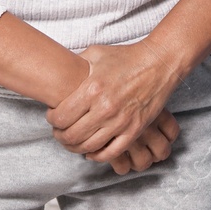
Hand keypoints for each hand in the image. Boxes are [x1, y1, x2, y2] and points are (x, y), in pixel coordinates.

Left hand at [46, 41, 184, 166]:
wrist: (158, 63)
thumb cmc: (126, 57)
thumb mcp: (96, 53)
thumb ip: (76, 64)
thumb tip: (59, 72)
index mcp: (92, 89)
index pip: (60, 117)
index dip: (51, 120)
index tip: (52, 117)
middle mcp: (105, 108)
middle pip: (71, 135)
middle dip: (60, 136)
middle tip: (59, 132)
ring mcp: (120, 121)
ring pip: (88, 147)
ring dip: (75, 147)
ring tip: (73, 141)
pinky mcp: (134, 130)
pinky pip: (111, 153)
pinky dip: (97, 156)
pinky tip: (91, 151)